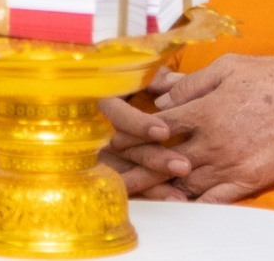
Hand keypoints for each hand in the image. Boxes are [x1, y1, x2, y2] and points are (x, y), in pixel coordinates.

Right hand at [96, 70, 186, 198]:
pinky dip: (151, 194)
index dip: (138, 124)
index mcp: (99, 100)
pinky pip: (129, 187)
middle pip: (123, 148)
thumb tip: (174, 83)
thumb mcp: (133, 74)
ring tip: (180, 195)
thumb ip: (152, 78)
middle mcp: (95, 130)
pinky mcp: (108, 174)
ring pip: (125, 172)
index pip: (115, 114)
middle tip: (183, 166)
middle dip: (154, 158)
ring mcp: (100, 155)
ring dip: (154, 183)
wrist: (90, 102)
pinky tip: (172, 200)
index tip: (163, 131)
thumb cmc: (118, 80)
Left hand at [115, 54, 273, 203]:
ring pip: (181, 181)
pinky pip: (211, 200)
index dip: (130, 130)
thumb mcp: (230, 67)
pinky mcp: (247, 182)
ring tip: (131, 188)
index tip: (112, 135)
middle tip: (110, 167)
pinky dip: (189, 202)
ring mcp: (230, 165)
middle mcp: (213, 141)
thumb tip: (160, 93)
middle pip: (161, 156)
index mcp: (205, 109)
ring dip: (154, 184)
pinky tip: (173, 203)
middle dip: (134, 160)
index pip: (155, 124)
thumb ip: (191, 83)